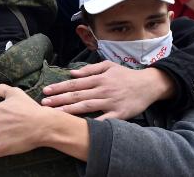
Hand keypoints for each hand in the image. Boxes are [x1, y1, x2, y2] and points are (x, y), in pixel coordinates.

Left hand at [41, 61, 174, 119]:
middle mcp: (103, 89)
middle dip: (59, 99)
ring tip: (55, 114)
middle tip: (44, 103)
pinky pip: (105, 119)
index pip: (75, 83)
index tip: (46, 91)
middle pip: (78, 95)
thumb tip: (72, 72)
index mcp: (99, 78)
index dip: (60, 87)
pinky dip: (94, 123)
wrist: (149, 84)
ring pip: (87, 106)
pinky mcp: (120, 113)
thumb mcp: (109, 66)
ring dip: (70, 110)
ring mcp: (111, 102)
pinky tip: (81, 126)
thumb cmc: (126, 75)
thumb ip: (90, 69)